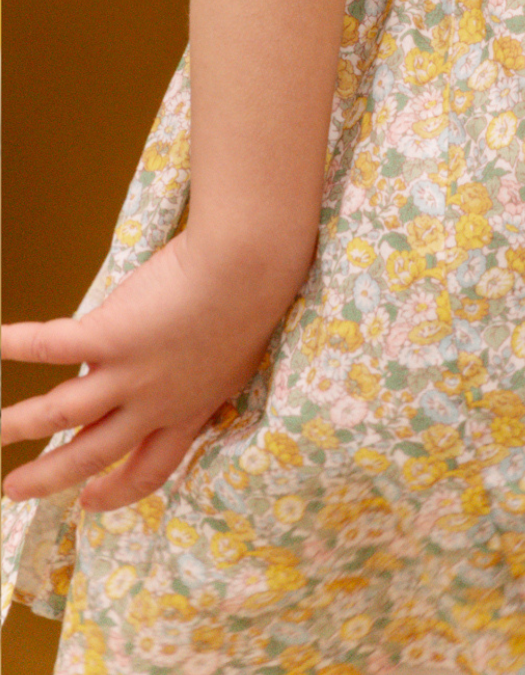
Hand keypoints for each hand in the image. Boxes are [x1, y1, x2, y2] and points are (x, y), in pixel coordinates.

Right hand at [0, 229, 305, 511]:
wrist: (252, 266)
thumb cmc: (256, 292)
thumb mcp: (235, 352)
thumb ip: (200, 368)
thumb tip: (168, 361)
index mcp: (191, 408)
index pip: (151, 467)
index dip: (118, 490)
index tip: (89, 501)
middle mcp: (156, 403)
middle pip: (94, 452)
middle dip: (51, 475)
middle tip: (15, 490)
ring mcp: (130, 374)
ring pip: (62, 412)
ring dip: (20, 423)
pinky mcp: (110, 336)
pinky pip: (52, 346)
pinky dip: (18, 344)